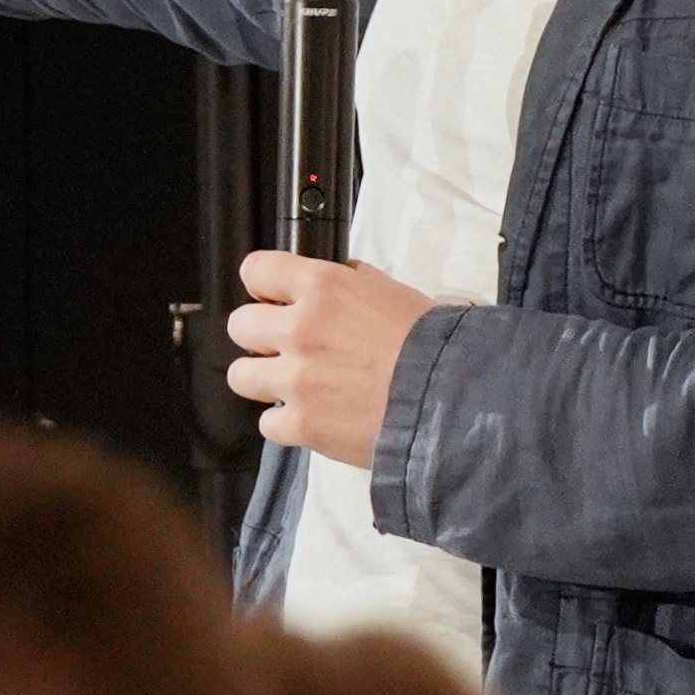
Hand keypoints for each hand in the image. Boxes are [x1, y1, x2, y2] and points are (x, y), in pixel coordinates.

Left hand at [225, 251, 428, 466]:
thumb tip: (340, 278)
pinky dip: (287, 424)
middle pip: (240, 325)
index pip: (258, 270)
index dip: (262, 285)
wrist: (454, 400)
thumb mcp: (395, 293)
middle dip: (260, 337)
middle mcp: (300, 329)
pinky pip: (268, 422)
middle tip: (287, 348)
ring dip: (264, 381)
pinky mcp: (300, 423)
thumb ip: (354, 284)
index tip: (270, 298)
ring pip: (240, 375)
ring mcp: (295, 379)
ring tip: (295, 387)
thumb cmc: (435, 346)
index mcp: (323, 288)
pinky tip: (313, 418)